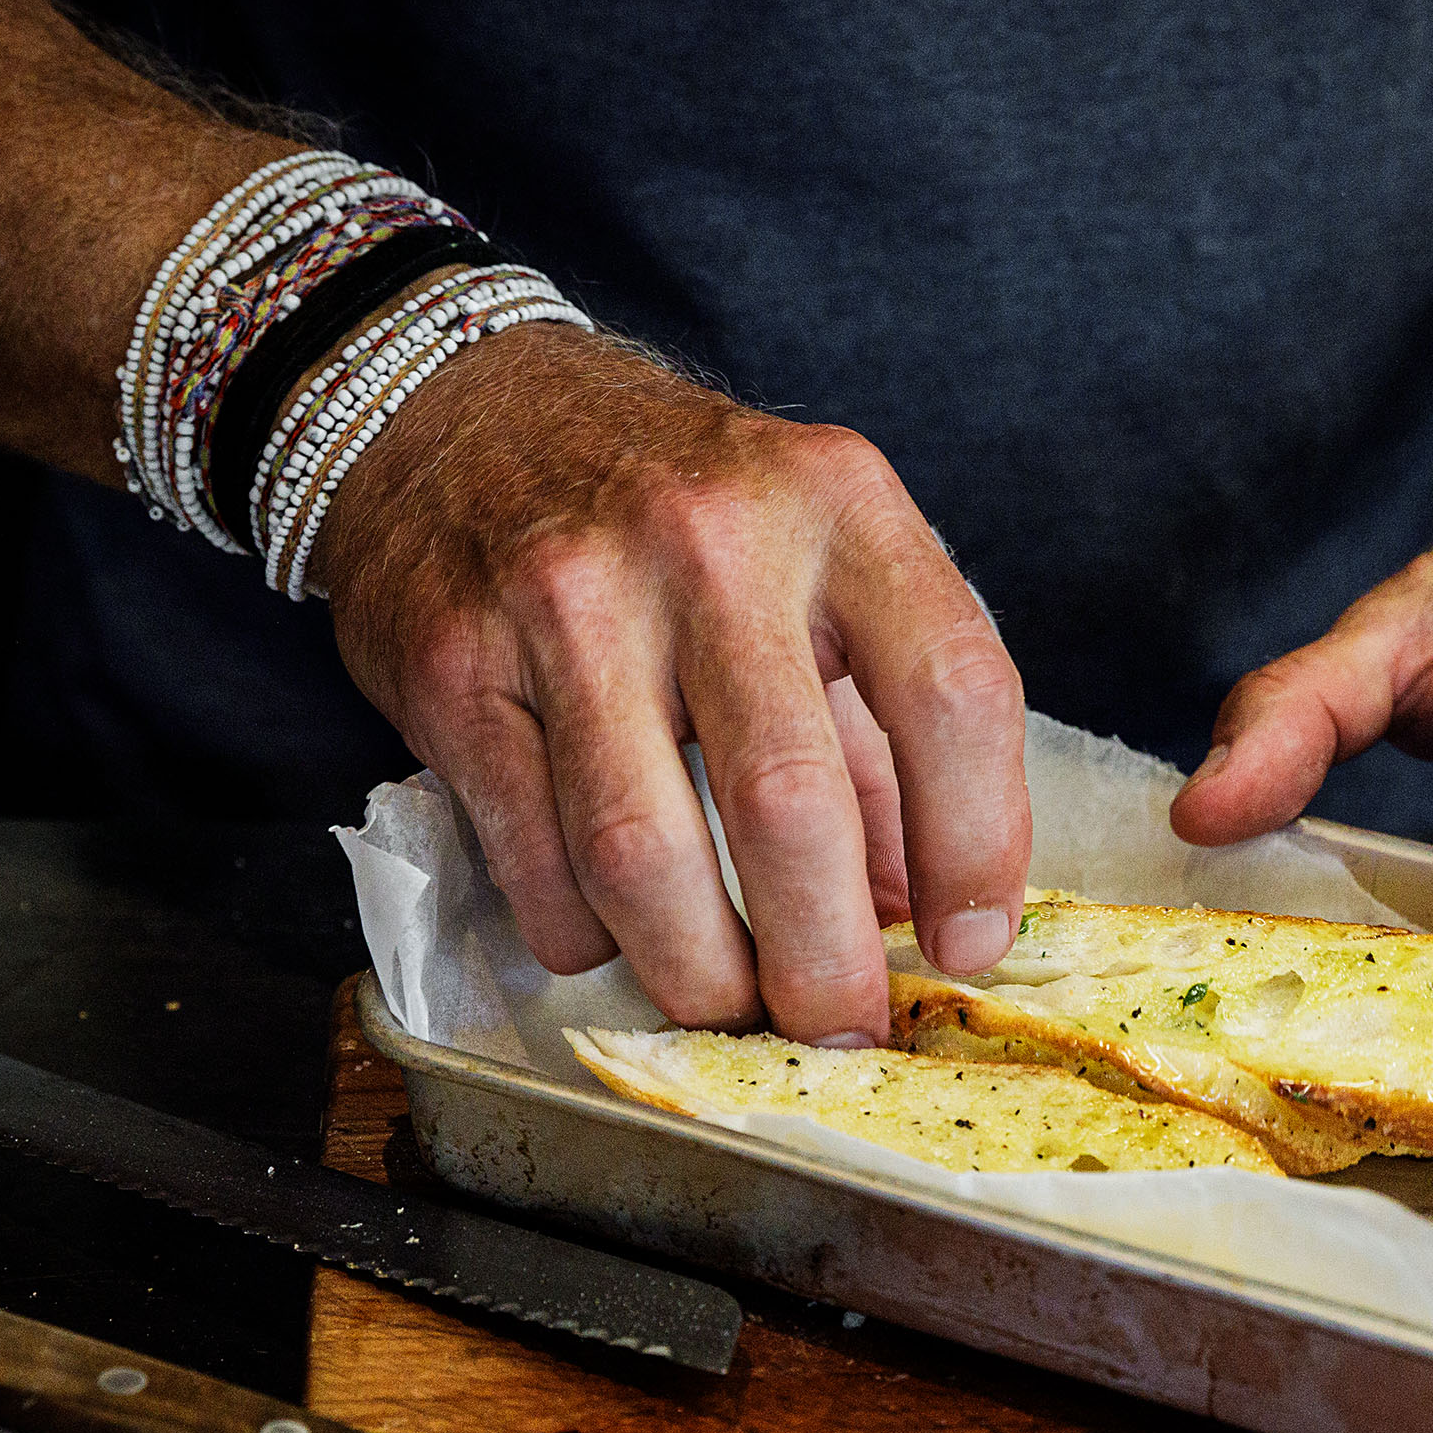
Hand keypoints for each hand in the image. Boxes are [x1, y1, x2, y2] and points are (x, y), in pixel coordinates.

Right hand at [313, 325, 1028, 1039]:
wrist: (462, 405)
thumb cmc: (677, 507)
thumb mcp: (818, 561)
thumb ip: (883, 729)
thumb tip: (921, 914)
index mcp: (839, 504)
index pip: (952, 690)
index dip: (978, 845)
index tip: (969, 945)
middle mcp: (708, 541)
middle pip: (791, 804)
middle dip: (824, 961)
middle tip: (841, 1027)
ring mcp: (568, 598)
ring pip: (646, 854)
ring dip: (701, 973)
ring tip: (733, 1006)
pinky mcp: (454, 663)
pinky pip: (537, 859)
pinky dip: (589, 934)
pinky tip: (618, 935)